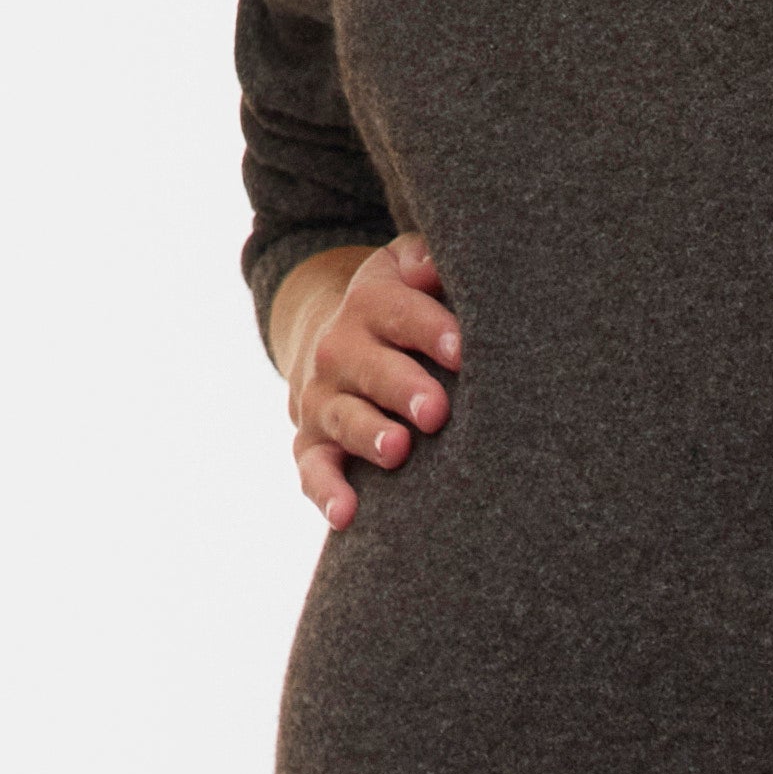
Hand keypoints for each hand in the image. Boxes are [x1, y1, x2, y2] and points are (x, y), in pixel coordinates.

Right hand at [273, 234, 459, 526]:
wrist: (333, 342)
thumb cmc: (398, 310)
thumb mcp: (403, 269)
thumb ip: (424, 258)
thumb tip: (435, 263)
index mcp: (370, 305)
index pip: (399, 312)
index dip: (429, 329)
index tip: (461, 350)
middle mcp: (340, 351)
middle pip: (370, 368)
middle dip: (402, 388)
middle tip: (436, 411)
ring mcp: (322, 400)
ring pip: (343, 418)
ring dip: (369, 436)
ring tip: (398, 451)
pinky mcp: (311, 443)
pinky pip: (314, 471)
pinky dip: (327, 493)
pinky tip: (348, 515)